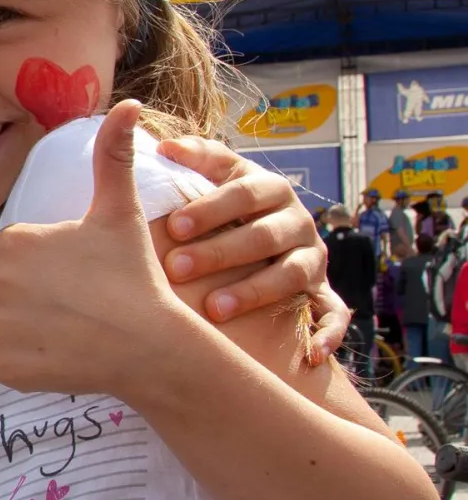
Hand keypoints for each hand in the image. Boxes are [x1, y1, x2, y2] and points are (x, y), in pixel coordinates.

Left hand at [0, 101, 182, 397]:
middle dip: (41, 296)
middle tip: (85, 303)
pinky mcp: (3, 368)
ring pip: (10, 325)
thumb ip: (114, 156)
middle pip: (12, 288)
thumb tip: (128, 105)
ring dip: (35, 329)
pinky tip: (65, 355)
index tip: (85, 275)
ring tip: (78, 328)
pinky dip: (31, 363)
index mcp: (13, 242)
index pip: (21, 254)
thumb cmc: (135, 276)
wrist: (151, 346)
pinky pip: (8, 362)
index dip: (54, 266)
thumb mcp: (121, 211)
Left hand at [156, 136, 346, 360]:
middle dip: (220, 252)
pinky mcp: (325, 291)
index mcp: (270, 189)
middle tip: (176, 267)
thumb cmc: (226, 208)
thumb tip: (163, 144)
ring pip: (292, 274)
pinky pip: (335, 314)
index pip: (243, 193)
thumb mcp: (217, 177)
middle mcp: (297, 222)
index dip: (210, 208)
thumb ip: (196, 158)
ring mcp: (313, 258)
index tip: (173, 224)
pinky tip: (311, 355)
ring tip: (214, 308)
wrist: (265, 240)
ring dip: (255, 291)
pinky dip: (328, 334)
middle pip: (263, 236)